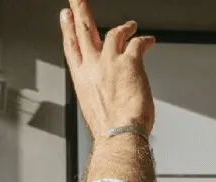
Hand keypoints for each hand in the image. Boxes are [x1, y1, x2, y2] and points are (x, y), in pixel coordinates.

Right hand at [59, 0, 155, 137]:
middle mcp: (92, 67)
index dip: (67, 29)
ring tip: (131, 25)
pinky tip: (150, 41)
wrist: (118, 135)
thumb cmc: (110, 129)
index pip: (71, 48)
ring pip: (113, 31)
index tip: (65, 16)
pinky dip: (145, 40)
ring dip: (124, 26)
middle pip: (84, 31)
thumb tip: (108, 92)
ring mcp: (110, 62)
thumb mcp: (95, 108)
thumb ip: (99, 92)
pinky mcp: (129, 63)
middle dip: (80, 11)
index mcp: (82, 78)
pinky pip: (138, 43)